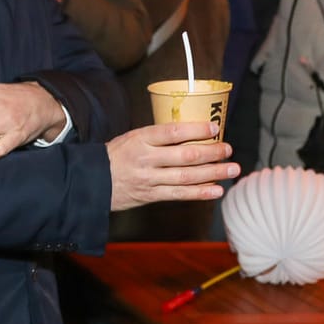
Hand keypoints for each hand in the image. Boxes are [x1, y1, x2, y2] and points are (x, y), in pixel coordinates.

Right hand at [106, 122, 240, 210]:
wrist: (91, 181)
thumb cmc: (115, 156)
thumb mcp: (131, 138)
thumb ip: (157, 137)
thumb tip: (191, 132)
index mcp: (140, 139)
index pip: (172, 132)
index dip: (196, 130)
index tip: (214, 128)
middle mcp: (145, 159)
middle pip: (186, 155)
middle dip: (212, 153)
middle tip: (228, 150)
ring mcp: (148, 179)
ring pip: (187, 176)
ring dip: (213, 173)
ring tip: (232, 169)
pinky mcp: (150, 195)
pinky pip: (179, 194)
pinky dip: (200, 193)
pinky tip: (216, 189)